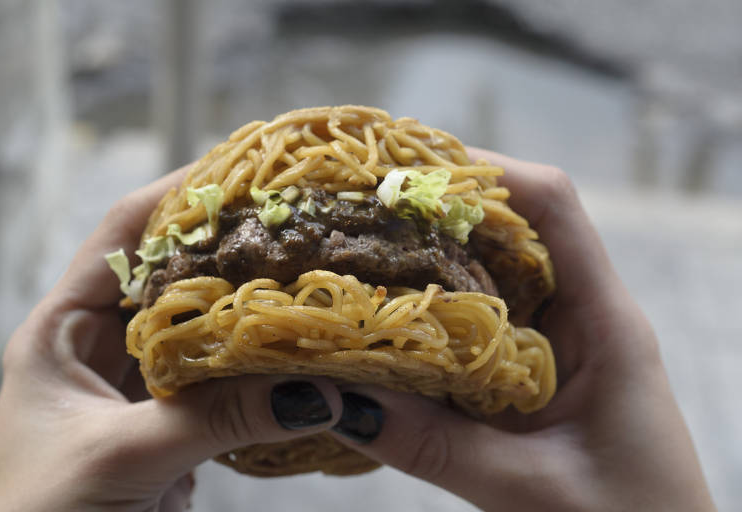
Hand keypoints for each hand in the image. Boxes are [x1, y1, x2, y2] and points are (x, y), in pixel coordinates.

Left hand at [0, 168, 342, 511]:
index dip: (173, 195)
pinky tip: (292, 354)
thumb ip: (216, 419)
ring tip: (301, 275)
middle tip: (290, 221)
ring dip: (243, 309)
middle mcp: (98, 349)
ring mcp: (137, 388)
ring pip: (197, 331)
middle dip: (224, 247)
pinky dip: (253, 368)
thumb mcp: (119, 457)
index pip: (120, 237)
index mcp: (60, 332)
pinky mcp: (168, 427)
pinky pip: (217, 383)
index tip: (237, 167)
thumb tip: (318, 392)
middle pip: (167, 277)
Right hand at [329, 149, 715, 510]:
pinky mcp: (532, 369)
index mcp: (605, 323)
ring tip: (361, 250)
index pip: (554, 208)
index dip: (487, 172)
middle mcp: (581, 315)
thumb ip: (435, 447)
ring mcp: (557, 340)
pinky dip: (436, 308)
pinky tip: (390, 318)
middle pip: (515, 227)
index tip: (409, 171)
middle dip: (442, 208)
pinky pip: (481, 320)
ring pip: (493, 272)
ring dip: (433, 257)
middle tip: (362, 207)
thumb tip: (335, 398)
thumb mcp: (529, 490)